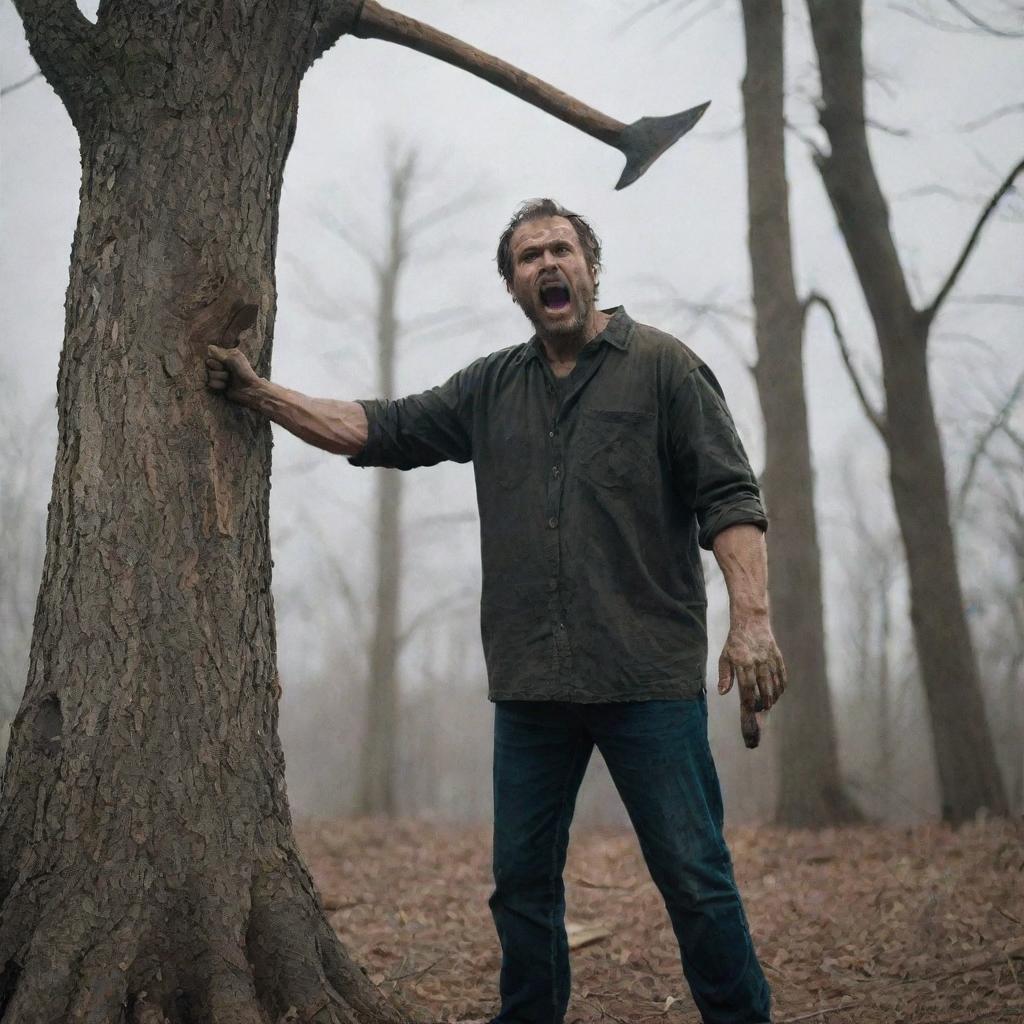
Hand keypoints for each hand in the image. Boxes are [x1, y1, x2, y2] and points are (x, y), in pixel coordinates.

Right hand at [206, 344, 260, 403]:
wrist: (249, 389)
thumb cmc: (244, 372)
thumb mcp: (234, 359)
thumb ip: (220, 353)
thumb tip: (209, 347)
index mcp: (226, 355)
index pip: (211, 354)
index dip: (216, 359)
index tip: (225, 362)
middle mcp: (221, 364)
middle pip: (208, 363)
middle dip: (218, 368)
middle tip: (229, 372)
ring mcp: (219, 374)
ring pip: (209, 374)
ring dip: (220, 377)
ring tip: (229, 379)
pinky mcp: (218, 385)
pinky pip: (210, 383)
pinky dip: (219, 385)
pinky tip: (226, 386)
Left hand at [717, 615, 786, 748]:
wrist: (751, 620)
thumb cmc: (735, 641)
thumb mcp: (725, 656)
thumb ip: (724, 675)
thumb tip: (722, 692)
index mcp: (743, 662)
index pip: (747, 685)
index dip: (750, 699)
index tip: (751, 710)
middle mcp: (758, 661)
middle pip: (763, 685)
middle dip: (764, 700)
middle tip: (763, 709)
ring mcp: (769, 658)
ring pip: (774, 680)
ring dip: (774, 694)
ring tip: (771, 703)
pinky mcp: (777, 655)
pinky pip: (782, 672)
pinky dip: (782, 683)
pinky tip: (780, 691)